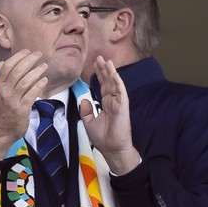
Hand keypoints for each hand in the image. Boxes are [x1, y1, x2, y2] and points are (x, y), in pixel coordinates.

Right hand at [0, 50, 47, 159]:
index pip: (7, 67)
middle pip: (17, 71)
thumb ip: (2, 78)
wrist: (1, 132)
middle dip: (29, 60)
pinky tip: (44, 80)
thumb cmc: (3, 111)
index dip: (18, 57)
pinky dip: (38, 85)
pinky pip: (31, 94)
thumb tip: (3, 62)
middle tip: (39, 54)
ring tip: (44, 66)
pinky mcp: (22, 109)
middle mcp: (4, 91)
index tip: (27, 51)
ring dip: (36, 71)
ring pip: (25, 81)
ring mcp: (13, 100)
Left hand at [80, 56, 140, 174]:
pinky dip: (118, 82)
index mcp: (106, 104)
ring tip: (107, 61)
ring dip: (111, 72)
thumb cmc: (103, 138)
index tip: (94, 65)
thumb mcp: (89, 122)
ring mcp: (119, 103)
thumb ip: (86, 111)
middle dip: (104, 70)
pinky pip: (121, 92)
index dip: (99, 75)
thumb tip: (84, 99)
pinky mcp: (123, 107)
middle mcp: (113, 101)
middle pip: (108, 82)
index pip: (103, 86)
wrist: (112, 149)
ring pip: (115, 84)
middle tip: (99, 58)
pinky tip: (114, 74)